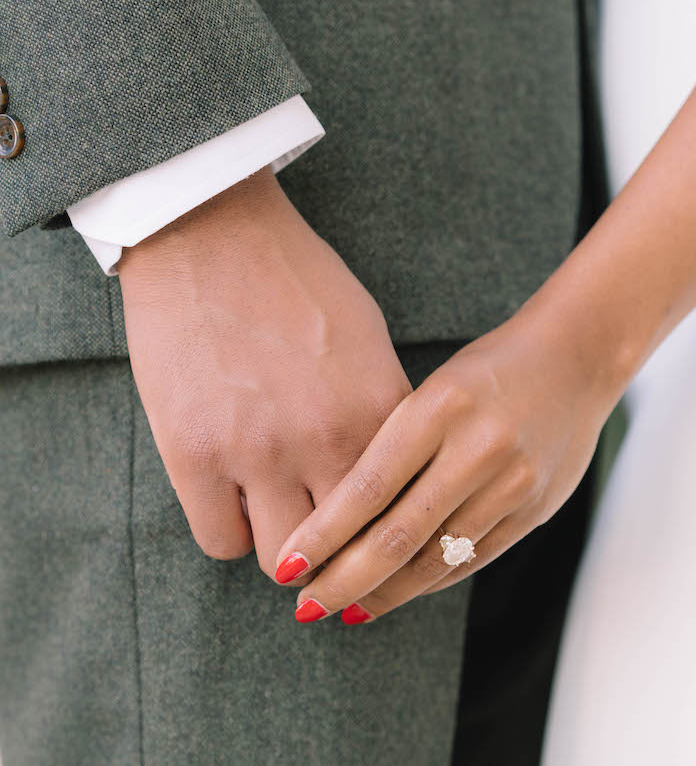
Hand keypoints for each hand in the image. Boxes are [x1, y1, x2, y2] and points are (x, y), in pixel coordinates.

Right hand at [118, 168, 410, 581]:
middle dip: (345, 551)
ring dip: (286, 546)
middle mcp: (325, 438)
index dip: (393, 527)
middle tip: (330, 537)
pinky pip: (221, 540)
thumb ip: (381, 410)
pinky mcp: (192, 453)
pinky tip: (233, 494)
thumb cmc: (296, 278)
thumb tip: (388, 473)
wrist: (212, 231)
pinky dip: (232, 527)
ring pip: (285, 562)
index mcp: (380, 406)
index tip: (381, 533)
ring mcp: (257, 450)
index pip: (405, 509)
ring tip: (278, 511)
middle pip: (352, 551)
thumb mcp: (366, 337)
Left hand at [275, 294, 626, 623]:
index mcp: (439, 407)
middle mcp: (477, 448)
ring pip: (436, 558)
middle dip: (344, 581)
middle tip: (306, 606)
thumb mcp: (434, 389)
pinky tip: (400, 590)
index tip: (287, 567)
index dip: (323, 536)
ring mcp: (511, 483)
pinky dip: (430, 581)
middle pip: (398, 536)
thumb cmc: (489, 369)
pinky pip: (472, 558)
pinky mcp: (534, 508)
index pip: (368, 487)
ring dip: (386, 593)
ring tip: (347, 609)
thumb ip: (397, 446)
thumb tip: (341, 520)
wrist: (576, 359)